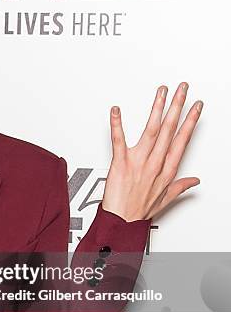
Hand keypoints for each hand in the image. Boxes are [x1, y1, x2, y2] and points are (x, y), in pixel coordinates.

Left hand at [101, 82, 202, 221]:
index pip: (182, 140)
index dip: (190, 121)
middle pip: (169, 130)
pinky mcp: (119, 163)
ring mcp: (138, 162)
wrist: (121, 222)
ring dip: (157, 109)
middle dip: (177, 106)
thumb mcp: (165, 199)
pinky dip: (116, 124)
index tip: (196, 107)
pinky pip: (118, 140)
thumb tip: (194, 180)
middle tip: (183, 89)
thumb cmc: (139, 211)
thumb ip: (180, 186)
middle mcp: (154, 164)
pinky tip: (116, 110)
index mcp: (166, 171)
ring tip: (162, 92)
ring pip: (150, 131)